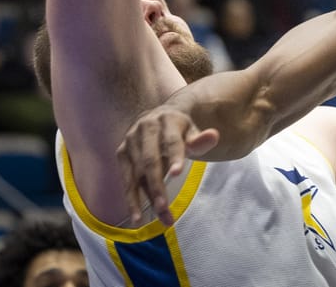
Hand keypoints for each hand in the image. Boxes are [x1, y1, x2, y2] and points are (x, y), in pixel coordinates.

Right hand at [116, 106, 219, 225]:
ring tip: (157, 217)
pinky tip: (136, 216)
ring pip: (137, 174)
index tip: (177, 174)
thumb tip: (214, 136)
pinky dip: (131, 199)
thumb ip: (201, 140)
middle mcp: (145, 128)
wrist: (156, 119)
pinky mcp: (121, 153)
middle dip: (157, 185)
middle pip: (150, 160)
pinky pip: (126, 180)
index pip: (172, 141)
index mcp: (167, 119)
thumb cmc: (179, 132)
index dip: (175, 157)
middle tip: (164, 207)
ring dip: (146, 197)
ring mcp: (130, 140)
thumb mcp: (192, 133)